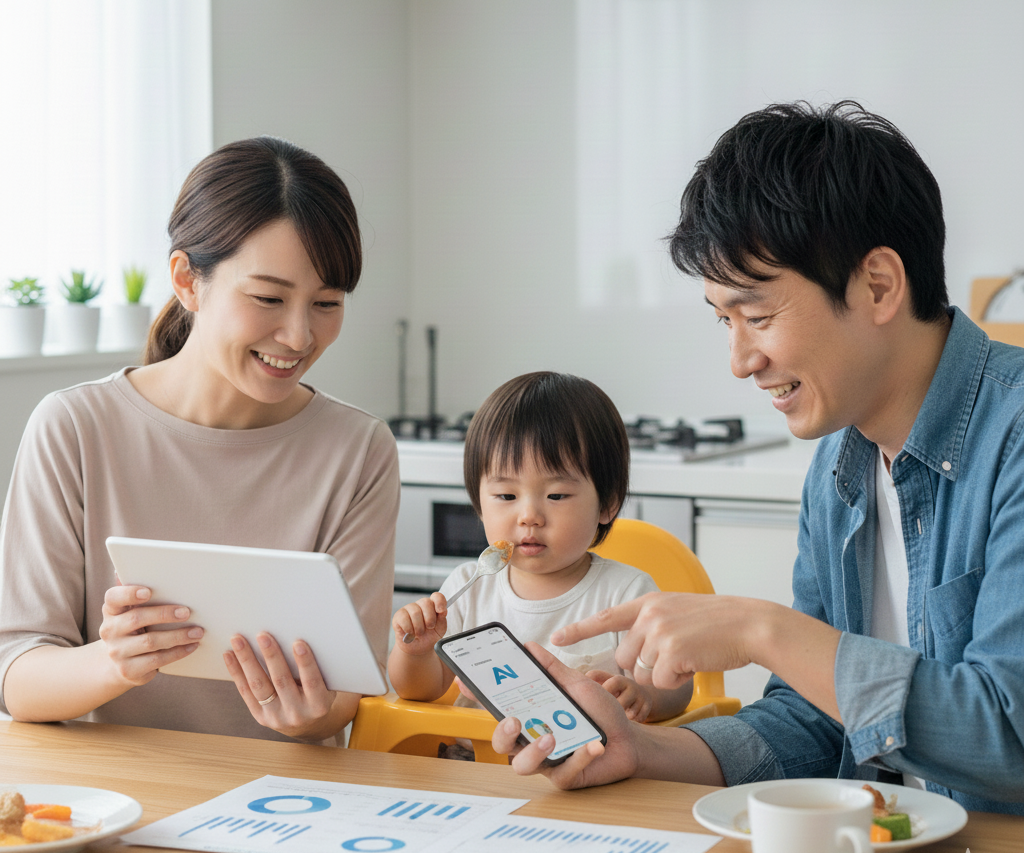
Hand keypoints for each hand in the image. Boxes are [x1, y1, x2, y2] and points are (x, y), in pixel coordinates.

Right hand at [97, 584, 202, 685]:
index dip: (129, 593)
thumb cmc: (133, 628)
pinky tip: (192, 646)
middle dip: (164, 614)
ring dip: (178, 636)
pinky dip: (177, 652)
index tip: (148, 591)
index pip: (113, 598)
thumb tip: (137, 566)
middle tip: (187, 611)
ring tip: (198, 631)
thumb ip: (137, 592)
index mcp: (111, 610)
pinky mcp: (129, 670)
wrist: (121, 663)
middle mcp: (110, 630)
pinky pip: (157, 660)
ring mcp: (117, 652)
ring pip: (150, 642)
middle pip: (137, 618)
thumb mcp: (131, 610)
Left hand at [223, 632, 340, 740]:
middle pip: (281, 681)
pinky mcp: (260, 717)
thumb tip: (299, 637)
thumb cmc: (319, 694)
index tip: (298, 643)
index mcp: (319, 705)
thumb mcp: (327, 685)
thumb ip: (317, 668)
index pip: (312, 682)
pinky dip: (236, 672)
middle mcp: (297, 713)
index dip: (305, 663)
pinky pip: (245, 692)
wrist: (309, 725)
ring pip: (259, 686)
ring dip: (247, 660)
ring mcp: (276, 717)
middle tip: (263, 636)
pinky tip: (229, 655)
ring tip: (239, 641)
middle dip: (271, 656)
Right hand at [391, 593, 447, 654]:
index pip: (437, 596)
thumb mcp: (440, 629)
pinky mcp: (398, 616)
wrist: (418, 648)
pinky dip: (409, 630)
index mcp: (433, 605)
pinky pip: (404, 619)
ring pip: (415, 612)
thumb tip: (443, 610)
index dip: (439, 602)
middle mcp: (420, 604)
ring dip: (419, 628)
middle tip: (429, 628)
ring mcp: (408, 608)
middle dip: (430, 619)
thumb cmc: (429, 636)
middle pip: (426, 602)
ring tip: (419, 633)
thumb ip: (442, 618)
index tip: (441, 611)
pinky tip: (410, 633)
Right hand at [491, 642, 640, 788]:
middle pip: (501, 743)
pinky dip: (579, 756)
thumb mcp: (576, 684)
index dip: (478, 697)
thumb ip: (552, 669)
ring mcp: (547, 761)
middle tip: (514, 720)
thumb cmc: (600, 712)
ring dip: (534, 751)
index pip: (498, 707)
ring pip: (522, 765)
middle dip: (501, 733)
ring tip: (552, 738)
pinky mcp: (566, 777)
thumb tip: (528, 646)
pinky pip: (563, 772)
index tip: (464, 682)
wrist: (630, 738)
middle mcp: (532, 739)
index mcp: (531, 715)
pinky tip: (594, 745)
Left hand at [552, 591, 759, 688]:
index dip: (579, 630)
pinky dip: (678, 679)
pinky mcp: (671, 651)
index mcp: (648, 602)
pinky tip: (695, 662)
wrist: (749, 623)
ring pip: (643, 672)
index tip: (556, 639)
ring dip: (664, 672)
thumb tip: (634, 651)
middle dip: (646, 665)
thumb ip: (653, 622)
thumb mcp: (678, 610)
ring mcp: (658, 632)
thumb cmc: (718, 623)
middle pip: (626, 657)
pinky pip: (661, 681)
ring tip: (690, 654)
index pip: (606, 617)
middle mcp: (648, 614)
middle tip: (677, 654)